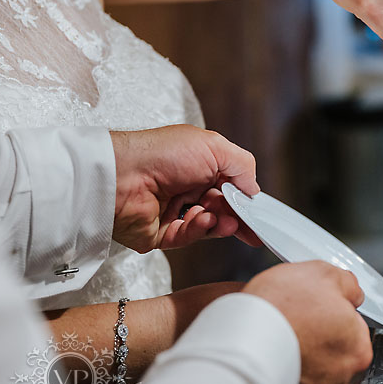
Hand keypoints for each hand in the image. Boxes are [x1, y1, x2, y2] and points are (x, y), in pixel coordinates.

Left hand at [111, 124, 261, 251]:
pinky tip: (203, 219)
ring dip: (221, 223)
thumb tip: (254, 190)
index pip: (230, 186)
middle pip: (222, 208)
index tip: (261, 214)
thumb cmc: (163, 153)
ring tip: (226, 221)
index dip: (246, 199)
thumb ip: (242, 166)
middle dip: (237, 216)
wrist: (121, 175)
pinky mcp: (161, 233)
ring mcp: (174, 211)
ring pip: (209, 225)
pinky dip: (199, 229)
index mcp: (199, 165)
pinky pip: (189, 236)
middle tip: (251, 225)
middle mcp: (187, 187)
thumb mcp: (214, 147)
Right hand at [243, 261, 372, 383]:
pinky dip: (288, 371)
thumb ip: (347, 284)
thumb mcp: (322, 273)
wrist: (241, 340)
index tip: (315, 307)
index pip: (353, 325)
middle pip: (336, 349)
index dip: (332, 311)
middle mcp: (343, 377)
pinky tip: (275, 355)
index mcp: (358, 347)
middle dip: (320, 336)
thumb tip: (351, 290)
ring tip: (282, 337)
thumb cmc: (281, 308)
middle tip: (296, 320)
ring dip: (304, 356)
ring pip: (316, 369)